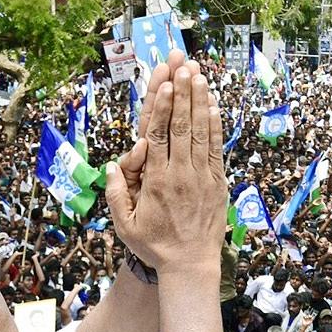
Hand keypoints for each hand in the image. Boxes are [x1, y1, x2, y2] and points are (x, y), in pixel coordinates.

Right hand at [107, 63, 225, 272]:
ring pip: (199, 132)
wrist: (190, 266)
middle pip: (179, 126)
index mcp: (155, 181)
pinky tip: (213, 106)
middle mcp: (180, 175)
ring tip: (198, 75)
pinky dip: (214, 127)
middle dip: (182, 93)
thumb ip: (118, 194)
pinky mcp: (217, 184)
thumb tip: (115, 166)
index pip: (157, 135)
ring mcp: (201, 178)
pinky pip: (214, 150)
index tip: (165, 83)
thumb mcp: (125, 225)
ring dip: (199, 102)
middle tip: (182, 65)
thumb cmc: (155, 246)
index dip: (161, 107)